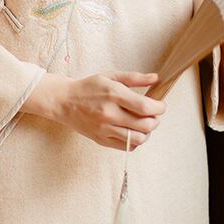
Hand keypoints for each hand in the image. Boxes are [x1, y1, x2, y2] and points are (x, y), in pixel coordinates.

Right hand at [22, 70, 165, 150]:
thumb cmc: (88, 87)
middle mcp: (109, 114)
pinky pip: (126, 147)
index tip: (161, 105)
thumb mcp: (111, 76)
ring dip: (147, 132)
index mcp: (113, 95)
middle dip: (156, 120)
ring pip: (138, 139)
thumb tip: (156, 78)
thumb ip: (134, 78)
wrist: (63, 101)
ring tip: (144, 124)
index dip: (160, 108)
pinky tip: (132, 131)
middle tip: (154, 114)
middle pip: (145, 125)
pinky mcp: (101, 140)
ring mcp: (104, 129)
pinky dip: (135, 141)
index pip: (146, 108)